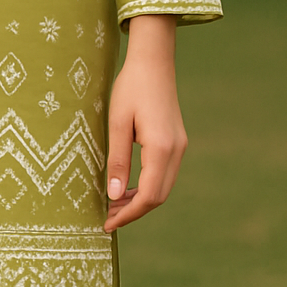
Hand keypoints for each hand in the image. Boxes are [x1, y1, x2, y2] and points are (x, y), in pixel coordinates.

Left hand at [104, 14, 186, 233]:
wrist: (153, 62)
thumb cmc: (130, 88)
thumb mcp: (117, 122)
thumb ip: (117, 160)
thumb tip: (114, 196)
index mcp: (161, 148)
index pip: (149, 196)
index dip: (128, 214)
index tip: (107, 224)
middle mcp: (176, 151)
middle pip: (158, 196)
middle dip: (134, 211)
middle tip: (107, 218)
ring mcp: (180, 147)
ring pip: (163, 187)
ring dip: (141, 200)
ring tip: (114, 205)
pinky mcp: (177, 141)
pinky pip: (164, 174)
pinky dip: (148, 186)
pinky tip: (128, 187)